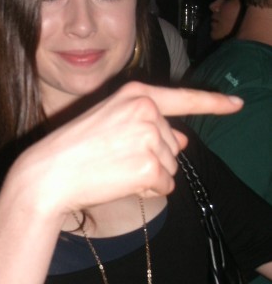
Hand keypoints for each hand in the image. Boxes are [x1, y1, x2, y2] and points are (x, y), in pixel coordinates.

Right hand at [16, 81, 242, 210]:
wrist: (47, 174)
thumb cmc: (72, 149)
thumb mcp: (110, 123)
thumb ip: (148, 126)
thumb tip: (183, 139)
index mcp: (135, 93)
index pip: (183, 98)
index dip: (214, 102)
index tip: (237, 104)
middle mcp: (147, 110)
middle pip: (174, 142)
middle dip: (153, 155)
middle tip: (114, 158)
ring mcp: (151, 137)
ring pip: (171, 166)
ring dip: (150, 174)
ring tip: (113, 169)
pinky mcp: (151, 166)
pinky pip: (166, 186)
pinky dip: (148, 190)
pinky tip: (120, 182)